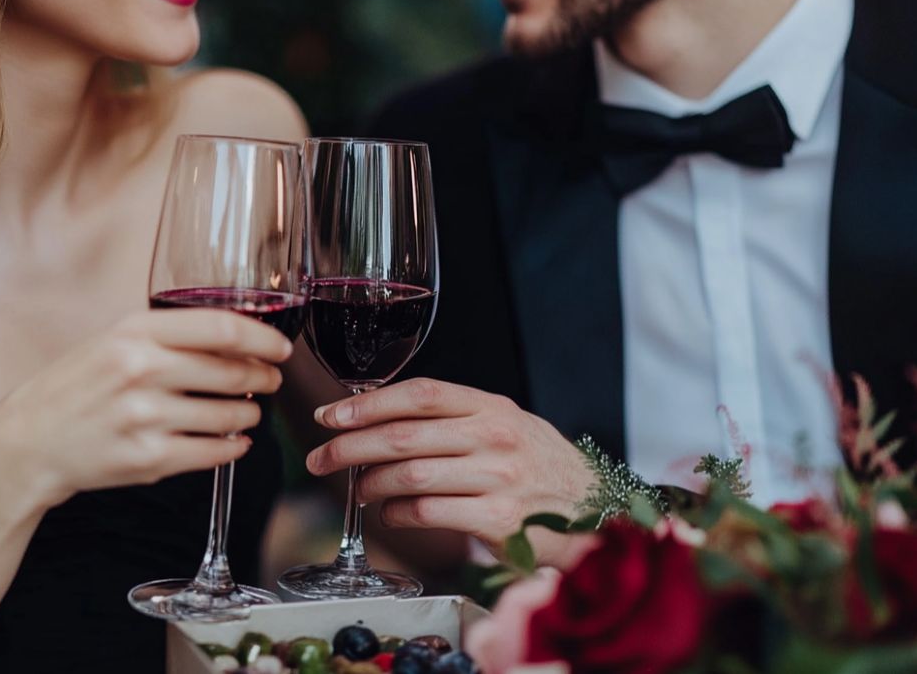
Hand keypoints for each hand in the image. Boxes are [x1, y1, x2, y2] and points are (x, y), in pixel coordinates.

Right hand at [0, 309, 293, 515]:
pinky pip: (214, 452)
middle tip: (268, 381)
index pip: (222, 328)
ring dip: (248, 414)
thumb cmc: (74, 388)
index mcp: (135, 333)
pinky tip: (234, 442)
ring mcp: (146, 417)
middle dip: (262, 378)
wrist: (28, 443)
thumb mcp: (112, 342)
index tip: (280, 347)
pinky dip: (233, 447)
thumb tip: (237, 339)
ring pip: (230, 415)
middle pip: (233, 371)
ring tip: (245, 412)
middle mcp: (142, 370)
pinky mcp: (149, 458)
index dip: (262, 338)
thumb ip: (167, 336)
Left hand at [305, 379, 593, 567]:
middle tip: (320, 458)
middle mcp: (495, 437)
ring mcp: (498, 480)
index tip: (330, 416)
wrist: (595, 512)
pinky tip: (390, 512)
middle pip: (404, 436)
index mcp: (492, 407)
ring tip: (357, 489)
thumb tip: (377, 417)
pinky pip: (428, 513)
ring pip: (410, 476)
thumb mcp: (505, 426)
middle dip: (349, 447)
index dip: (367, 404)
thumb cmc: (539, 468)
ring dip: (370, 483)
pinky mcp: (498, 522)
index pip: (420, 394)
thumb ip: (453, 419)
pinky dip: (397, 513)